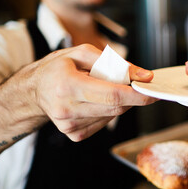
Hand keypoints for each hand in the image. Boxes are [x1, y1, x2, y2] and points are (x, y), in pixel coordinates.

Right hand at [20, 44, 155, 140]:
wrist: (34, 90)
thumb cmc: (58, 67)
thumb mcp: (83, 53)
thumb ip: (116, 63)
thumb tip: (144, 75)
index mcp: (67, 85)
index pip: (112, 95)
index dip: (137, 95)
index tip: (153, 92)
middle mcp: (67, 109)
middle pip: (115, 107)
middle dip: (131, 96)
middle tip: (131, 83)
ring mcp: (69, 125)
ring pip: (112, 116)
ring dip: (117, 102)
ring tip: (102, 88)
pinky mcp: (74, 134)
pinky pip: (104, 123)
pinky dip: (107, 111)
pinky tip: (94, 101)